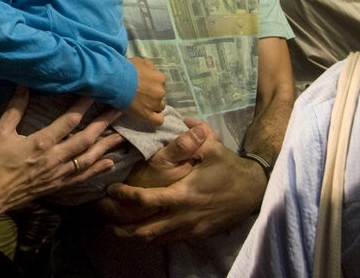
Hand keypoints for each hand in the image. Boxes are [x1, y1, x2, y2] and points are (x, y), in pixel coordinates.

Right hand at [0, 87, 124, 214]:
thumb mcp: (1, 132)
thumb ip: (15, 108)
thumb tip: (23, 84)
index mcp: (42, 142)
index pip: (70, 120)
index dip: (84, 105)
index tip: (96, 93)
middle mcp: (56, 157)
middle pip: (86, 138)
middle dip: (104, 123)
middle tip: (119, 110)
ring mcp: (60, 173)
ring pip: (89, 158)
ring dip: (106, 146)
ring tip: (121, 135)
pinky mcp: (60, 185)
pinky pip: (83, 176)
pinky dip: (98, 169)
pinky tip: (110, 163)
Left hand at [100, 122, 265, 242]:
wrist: (254, 191)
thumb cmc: (229, 167)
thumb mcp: (213, 147)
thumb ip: (193, 135)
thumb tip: (181, 118)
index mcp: (182, 193)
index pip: (146, 200)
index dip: (125, 196)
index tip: (111, 190)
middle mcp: (183, 215)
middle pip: (145, 230)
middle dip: (122, 229)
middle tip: (105, 223)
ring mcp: (190, 228)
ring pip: (156, 240)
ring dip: (135, 237)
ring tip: (118, 232)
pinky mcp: (197, 234)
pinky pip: (170, 240)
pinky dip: (154, 238)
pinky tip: (144, 234)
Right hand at [124, 56, 165, 125]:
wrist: (115, 80)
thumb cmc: (126, 69)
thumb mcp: (139, 61)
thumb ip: (148, 66)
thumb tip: (151, 70)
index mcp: (160, 78)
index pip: (160, 83)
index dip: (151, 84)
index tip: (143, 85)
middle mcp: (160, 91)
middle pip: (160, 95)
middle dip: (152, 95)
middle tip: (140, 94)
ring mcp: (155, 104)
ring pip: (159, 107)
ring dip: (152, 106)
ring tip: (140, 104)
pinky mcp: (147, 115)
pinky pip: (158, 120)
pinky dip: (155, 118)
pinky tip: (148, 115)